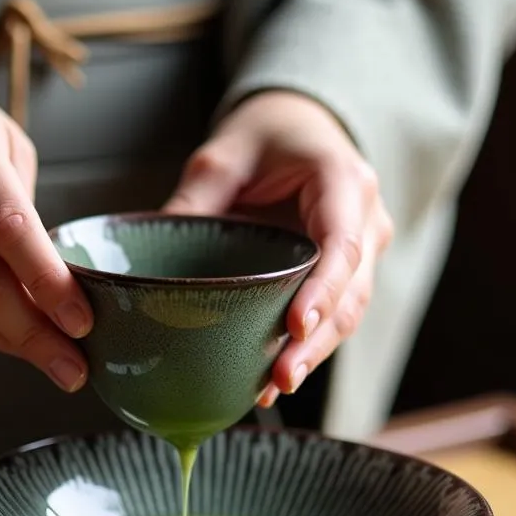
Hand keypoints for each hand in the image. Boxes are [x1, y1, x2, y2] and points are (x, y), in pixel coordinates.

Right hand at [0, 40, 90, 391]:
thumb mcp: (0, 138)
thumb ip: (24, 207)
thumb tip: (51, 285)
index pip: (11, 229)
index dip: (49, 284)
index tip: (83, 323)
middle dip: (34, 334)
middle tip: (74, 368)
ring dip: (7, 341)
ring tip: (50, 360)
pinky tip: (5, 338)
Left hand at [163, 90, 392, 406]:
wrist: (299, 126)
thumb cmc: (266, 135)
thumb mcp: (221, 156)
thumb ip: (194, 201)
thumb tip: (149, 262)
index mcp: (342, 180)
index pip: (341, 245)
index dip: (322, 292)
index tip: (294, 327)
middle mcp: (366, 217)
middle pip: (352, 292)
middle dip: (316, 341)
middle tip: (279, 379)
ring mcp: (363, 247)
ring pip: (349, 311)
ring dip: (313, 353)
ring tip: (272, 388)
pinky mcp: (347, 271)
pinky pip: (335, 313)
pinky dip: (308, 345)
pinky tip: (274, 376)